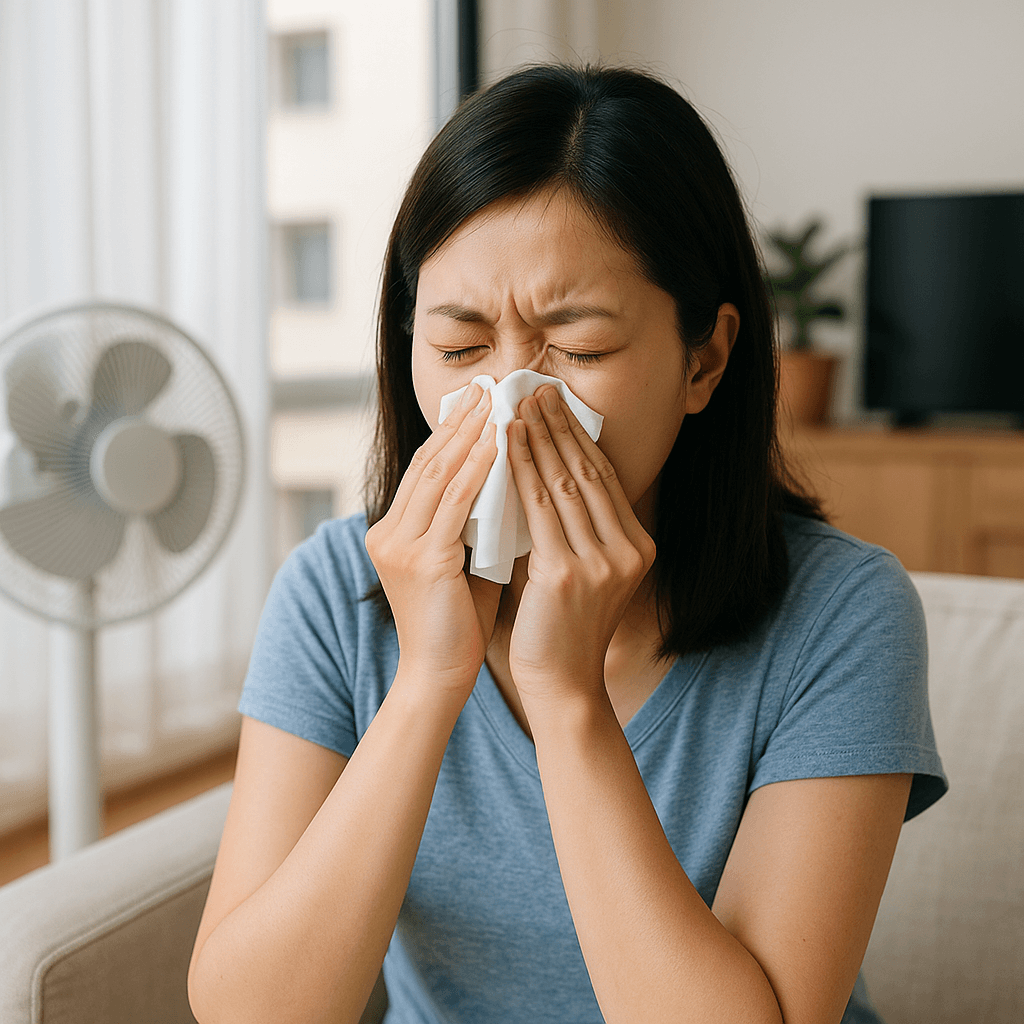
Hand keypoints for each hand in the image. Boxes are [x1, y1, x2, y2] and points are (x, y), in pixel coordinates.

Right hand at [365, 383, 501, 700]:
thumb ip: (472, 524)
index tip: (477, 404)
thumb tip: (507, 481)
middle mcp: (387, 533)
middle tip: (486, 386)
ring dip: (470, 434)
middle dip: (459, 422)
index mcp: (392, 533)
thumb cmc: (457, 623)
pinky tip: (498, 442)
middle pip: (427, 463)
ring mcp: (400, 545)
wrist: (439, 676)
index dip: (450, 435)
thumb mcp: (461, 561)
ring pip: (439, 475)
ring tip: (494, 401)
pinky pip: (455, 502)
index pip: (424, 471)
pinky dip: (478, 469)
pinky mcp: (421, 559)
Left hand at [505, 386, 655, 710]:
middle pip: (587, 472)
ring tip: (516, 405)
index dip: (578, 436)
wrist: (562, 682)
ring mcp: (602, 562)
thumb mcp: (581, 568)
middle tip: (534, 389)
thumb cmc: (561, 626)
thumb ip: (573, 527)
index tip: (555, 403)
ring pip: (564, 483)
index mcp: (638, 546)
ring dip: (537, 438)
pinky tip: (506, 443)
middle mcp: (628, 550)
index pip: (604, 477)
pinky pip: (539, 508)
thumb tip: (545, 470)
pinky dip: (521, 469)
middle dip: (558, 426)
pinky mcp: (568, 574)